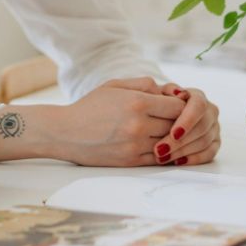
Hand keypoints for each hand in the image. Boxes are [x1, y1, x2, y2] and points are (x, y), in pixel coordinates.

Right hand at [52, 82, 187, 166]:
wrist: (65, 132)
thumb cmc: (90, 106)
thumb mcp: (114, 85)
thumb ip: (143, 84)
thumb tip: (169, 92)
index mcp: (137, 102)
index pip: (177, 107)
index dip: (179, 107)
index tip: (174, 107)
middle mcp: (138, 125)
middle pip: (176, 126)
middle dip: (177, 123)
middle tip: (174, 121)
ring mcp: (135, 145)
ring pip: (170, 144)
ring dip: (170, 140)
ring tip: (165, 133)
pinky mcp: (130, 161)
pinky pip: (158, 159)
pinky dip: (162, 153)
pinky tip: (156, 145)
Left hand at [152, 86, 220, 166]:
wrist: (159, 113)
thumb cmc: (156, 103)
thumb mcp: (156, 93)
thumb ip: (166, 91)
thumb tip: (177, 93)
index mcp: (197, 96)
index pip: (199, 106)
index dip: (188, 121)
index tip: (173, 134)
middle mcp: (210, 111)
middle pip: (202, 127)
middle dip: (180, 141)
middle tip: (160, 150)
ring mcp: (214, 127)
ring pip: (204, 142)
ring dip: (182, 152)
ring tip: (162, 157)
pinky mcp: (214, 142)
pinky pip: (209, 154)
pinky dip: (193, 159)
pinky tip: (177, 161)